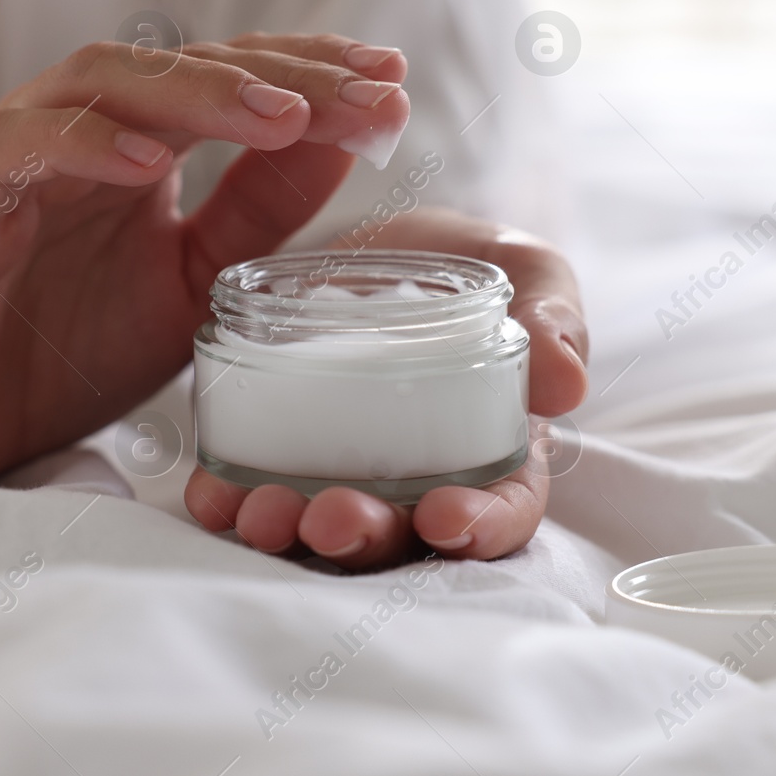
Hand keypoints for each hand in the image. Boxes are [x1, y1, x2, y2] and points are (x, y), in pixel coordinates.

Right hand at [0, 33, 410, 479]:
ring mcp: (19, 157)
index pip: (233, 83)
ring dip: (198, 92)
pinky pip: (21, 148)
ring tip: (283, 116)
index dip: (312, 74)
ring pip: (106, 82)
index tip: (393, 84)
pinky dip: (86, 143)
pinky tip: (152, 163)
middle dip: (282, 73)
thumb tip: (348, 139)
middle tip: (365, 89)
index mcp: (142, 151)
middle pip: (185, 66)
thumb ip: (258, 214)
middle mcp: (84, 135)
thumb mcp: (196, 287)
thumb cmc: (68, 358)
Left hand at [184, 208, 587, 568]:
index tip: (445, 520)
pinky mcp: (278, 449)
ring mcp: (342, 470)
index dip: (479, 528)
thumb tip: (566, 384)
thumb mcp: (525, 270)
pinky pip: (252, 489)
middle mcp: (416, 478)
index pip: (500, 510)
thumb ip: (552, 316)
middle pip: (401, 534)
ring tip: (258, 514)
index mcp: (493, 450)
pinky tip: (210, 496)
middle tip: (332, 520)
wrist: (376, 237)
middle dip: (366, 537)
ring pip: (321, 522)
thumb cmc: (467, 263)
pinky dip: (229, 501)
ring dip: (290, 530)